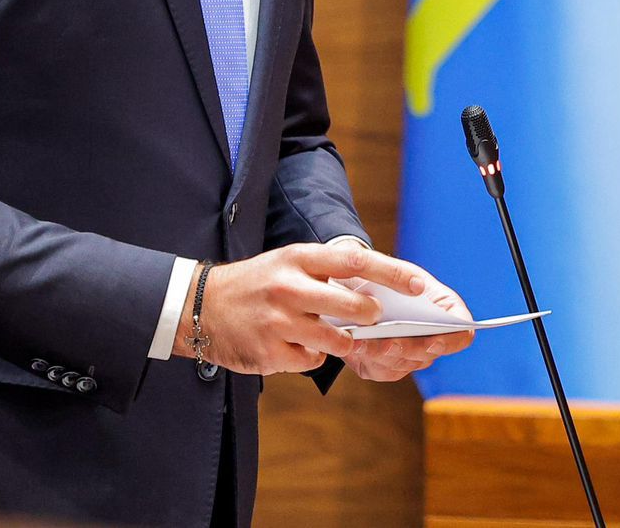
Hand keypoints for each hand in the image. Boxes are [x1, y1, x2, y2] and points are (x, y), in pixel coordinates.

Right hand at [172, 242, 429, 374]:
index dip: (392, 274)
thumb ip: (326, 273)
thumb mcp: (288, 263)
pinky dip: (311, 356)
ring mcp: (278, 322)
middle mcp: (288, 288)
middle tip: (372, 316)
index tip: (419, 284)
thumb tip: (375, 289)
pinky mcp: (268, 352)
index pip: (356, 262)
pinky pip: (310, 361)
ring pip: (335, 340)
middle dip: (370, 316)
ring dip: (341, 341)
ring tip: (327, 332)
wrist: (200, 305)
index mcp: (298, 258)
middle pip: (352, 307)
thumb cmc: (257, 283)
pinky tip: (294, 345)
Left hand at [342, 258, 474, 383]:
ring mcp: (408, 357)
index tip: (433, 339)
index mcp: (445, 313)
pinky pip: (379, 369)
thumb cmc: (383, 276)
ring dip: (381, 354)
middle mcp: (430, 340)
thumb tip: (417, 288)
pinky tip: (355, 344)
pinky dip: (366, 357)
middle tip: (390, 342)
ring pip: (401, 365)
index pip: (461, 334)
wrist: (355, 286)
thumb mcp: (398, 269)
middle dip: (407, 348)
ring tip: (364, 342)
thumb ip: (407, 278)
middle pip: (427, 354)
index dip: (450, 340)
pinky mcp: (383, 367)